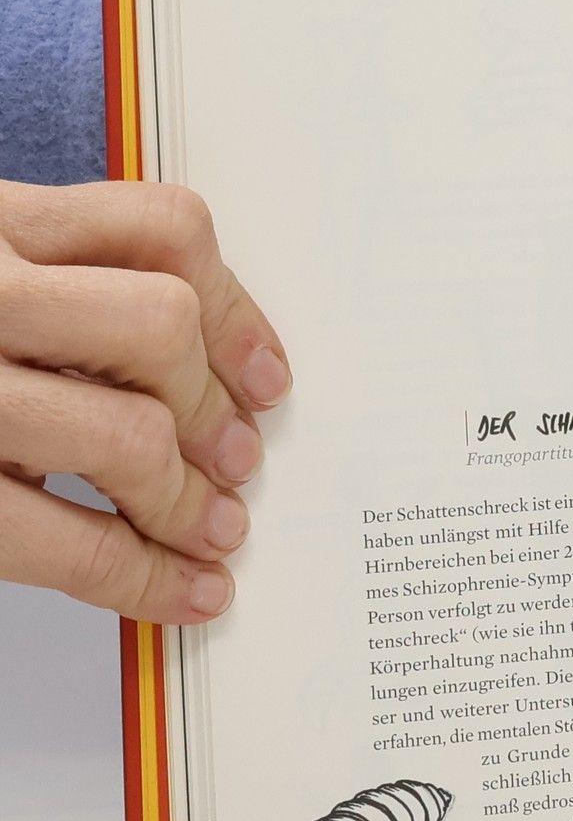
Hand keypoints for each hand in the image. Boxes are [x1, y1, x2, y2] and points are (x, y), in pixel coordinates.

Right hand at [0, 181, 290, 623]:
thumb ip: (59, 282)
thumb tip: (218, 373)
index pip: (160, 228)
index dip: (236, 310)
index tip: (266, 377)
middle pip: (156, 325)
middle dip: (210, 408)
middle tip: (235, 461)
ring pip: (121, 433)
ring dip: (184, 500)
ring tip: (212, 531)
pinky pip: (59, 538)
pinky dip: (139, 576)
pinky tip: (179, 592)